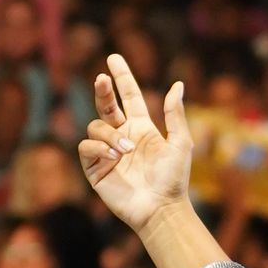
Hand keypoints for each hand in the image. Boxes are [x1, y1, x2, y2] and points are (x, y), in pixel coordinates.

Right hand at [78, 52, 192, 232]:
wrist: (161, 208)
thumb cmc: (174, 179)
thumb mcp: (180, 142)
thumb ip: (175, 114)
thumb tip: (177, 84)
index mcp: (141, 128)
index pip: (128, 96)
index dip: (121, 77)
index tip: (113, 58)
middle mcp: (122, 136)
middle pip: (105, 105)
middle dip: (102, 90)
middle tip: (102, 78)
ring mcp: (107, 152)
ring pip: (95, 126)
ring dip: (109, 134)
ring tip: (126, 150)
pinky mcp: (95, 168)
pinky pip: (86, 147)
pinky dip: (98, 147)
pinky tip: (115, 157)